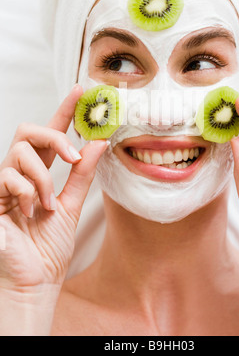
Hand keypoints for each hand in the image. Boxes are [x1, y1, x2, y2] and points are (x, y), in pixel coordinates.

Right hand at [0, 84, 107, 291]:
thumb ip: (83, 174)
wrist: (34, 278)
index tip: (79, 90)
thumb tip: (99, 143)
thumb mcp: (71, 205)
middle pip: (29, 130)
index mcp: (41, 172)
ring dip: (42, 178)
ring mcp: (3, 182)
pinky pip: (8, 175)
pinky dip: (26, 191)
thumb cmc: (49, 246)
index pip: (51, 134)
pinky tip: (28, 211)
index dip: (64, 111)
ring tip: (47, 205)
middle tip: (73, 155)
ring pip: (21, 152)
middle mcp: (20, 172)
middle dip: (54, 136)